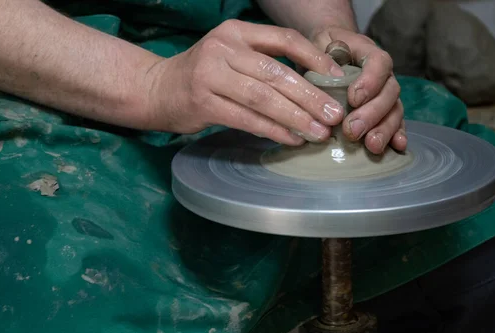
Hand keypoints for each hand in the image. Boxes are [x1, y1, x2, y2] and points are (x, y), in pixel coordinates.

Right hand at [144, 20, 348, 145]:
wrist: (157, 89)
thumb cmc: (204, 74)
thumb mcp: (232, 55)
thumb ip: (265, 62)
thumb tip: (315, 86)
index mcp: (237, 32)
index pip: (284, 39)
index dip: (315, 59)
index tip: (338, 79)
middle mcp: (223, 49)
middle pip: (277, 73)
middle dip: (311, 97)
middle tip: (335, 115)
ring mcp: (210, 75)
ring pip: (263, 98)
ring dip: (296, 118)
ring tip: (319, 132)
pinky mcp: (202, 103)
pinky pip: (247, 120)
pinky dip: (273, 131)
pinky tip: (293, 139)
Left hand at [309, 26, 406, 153]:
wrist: (325, 52)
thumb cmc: (320, 50)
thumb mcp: (315, 45)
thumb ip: (320, 58)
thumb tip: (328, 78)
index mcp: (367, 51)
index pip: (379, 62)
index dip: (371, 81)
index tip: (353, 99)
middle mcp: (382, 73)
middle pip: (389, 91)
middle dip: (373, 114)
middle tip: (353, 131)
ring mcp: (385, 93)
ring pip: (395, 110)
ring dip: (385, 129)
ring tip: (372, 146)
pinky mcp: (385, 111)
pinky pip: (396, 122)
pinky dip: (396, 135)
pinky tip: (397, 147)